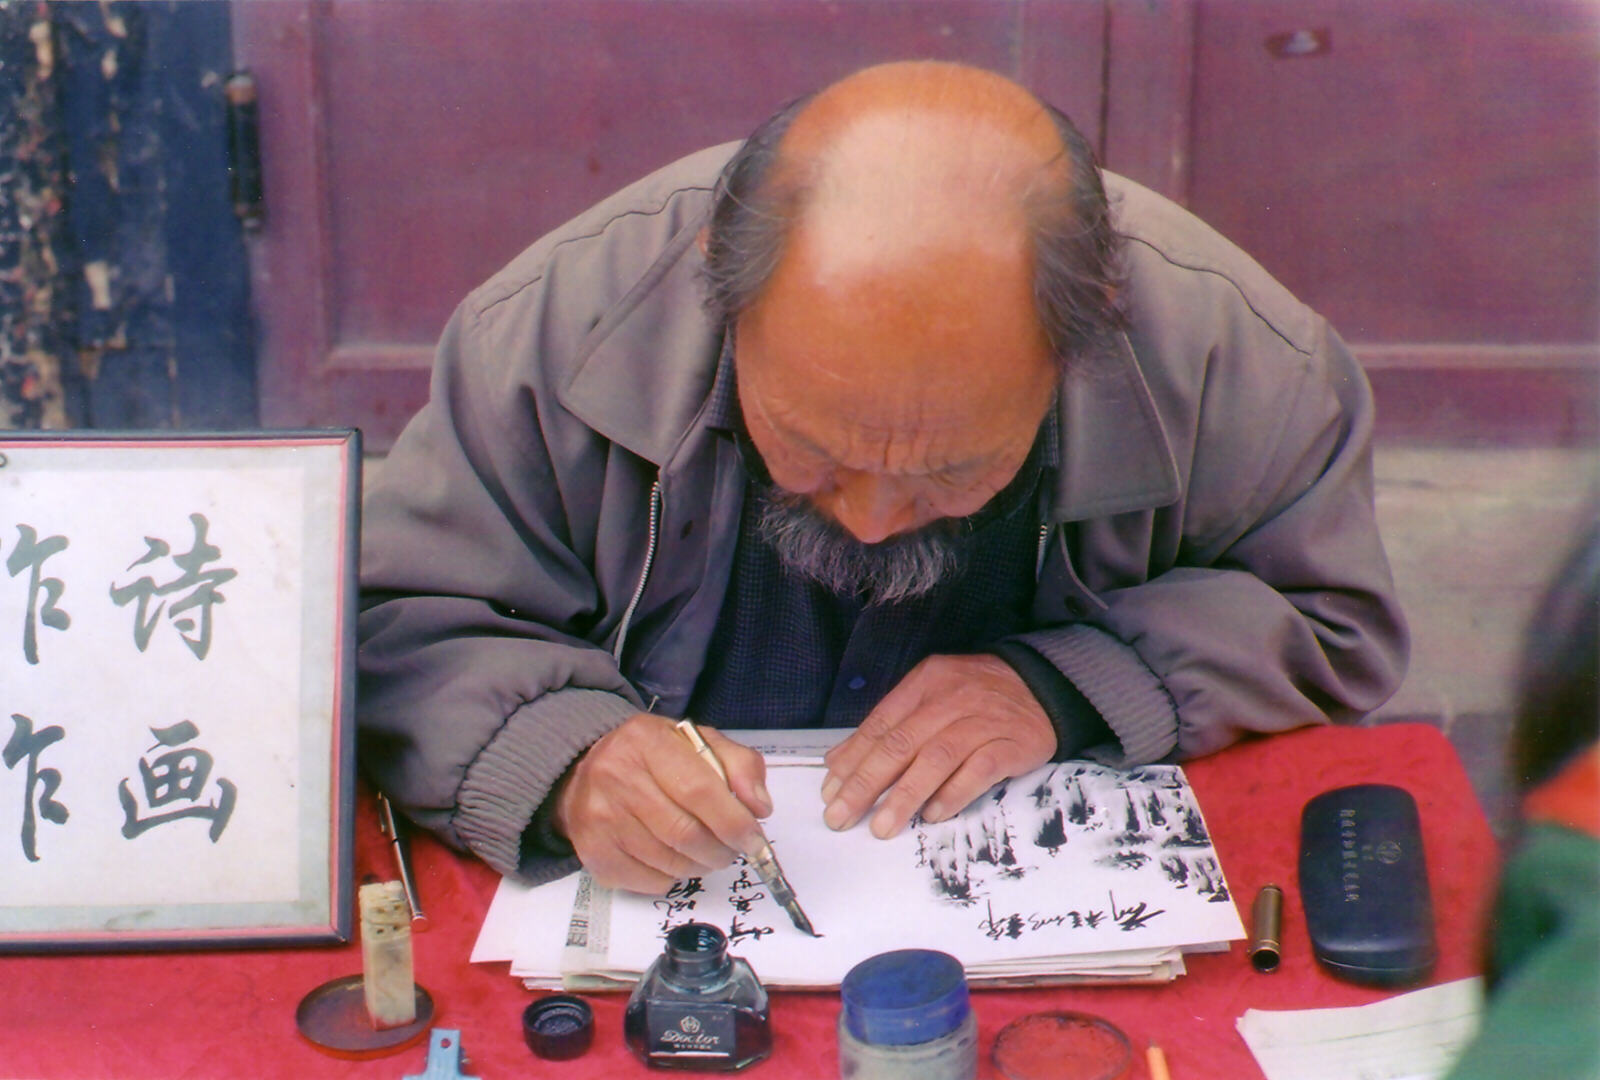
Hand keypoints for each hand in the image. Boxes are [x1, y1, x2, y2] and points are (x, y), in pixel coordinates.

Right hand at [553, 714, 771, 892]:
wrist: (584, 772)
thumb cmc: (652, 758)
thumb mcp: (697, 742)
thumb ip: (738, 764)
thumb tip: (758, 806)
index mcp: (646, 742)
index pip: (699, 790)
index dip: (734, 821)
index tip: (754, 837)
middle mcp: (616, 777)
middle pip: (686, 833)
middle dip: (722, 849)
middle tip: (734, 848)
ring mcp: (601, 818)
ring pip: (671, 862)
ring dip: (702, 865)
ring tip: (707, 851)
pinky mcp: (595, 853)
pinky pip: (652, 881)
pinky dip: (674, 876)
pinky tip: (674, 856)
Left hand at [820, 653, 1055, 838]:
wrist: (1045, 685)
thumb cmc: (979, 696)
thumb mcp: (931, 696)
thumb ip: (889, 726)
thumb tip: (840, 761)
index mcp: (925, 683)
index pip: (880, 725)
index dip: (852, 761)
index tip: (830, 791)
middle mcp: (950, 699)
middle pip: (900, 744)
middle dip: (865, 784)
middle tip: (841, 816)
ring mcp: (982, 721)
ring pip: (935, 759)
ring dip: (904, 796)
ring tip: (881, 826)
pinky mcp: (1011, 744)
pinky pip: (978, 771)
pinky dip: (953, 794)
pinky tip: (933, 815)